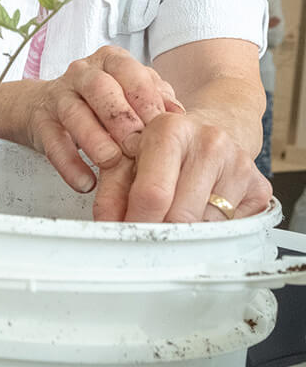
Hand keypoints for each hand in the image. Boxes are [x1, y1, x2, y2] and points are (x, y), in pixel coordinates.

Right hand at [26, 46, 182, 192]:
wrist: (46, 108)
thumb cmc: (101, 104)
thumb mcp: (131, 95)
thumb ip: (156, 101)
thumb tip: (180, 117)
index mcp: (110, 61)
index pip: (128, 72)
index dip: (146, 100)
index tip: (162, 129)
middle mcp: (82, 73)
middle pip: (99, 87)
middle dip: (119, 117)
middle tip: (136, 145)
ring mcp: (58, 95)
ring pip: (73, 112)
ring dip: (93, 138)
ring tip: (110, 162)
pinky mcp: (40, 122)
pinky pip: (52, 142)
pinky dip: (69, 164)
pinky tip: (86, 182)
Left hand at [93, 111, 272, 221]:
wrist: (213, 126)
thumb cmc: (167, 144)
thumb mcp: (131, 156)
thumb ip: (113, 189)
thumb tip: (107, 225)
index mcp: (171, 130)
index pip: (152, 193)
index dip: (136, 223)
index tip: (126, 238)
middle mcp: (209, 143)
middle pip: (180, 216)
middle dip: (159, 235)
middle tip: (146, 240)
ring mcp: (239, 164)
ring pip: (206, 227)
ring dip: (186, 237)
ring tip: (173, 220)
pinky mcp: (260, 187)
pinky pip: (232, 230)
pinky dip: (212, 234)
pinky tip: (200, 214)